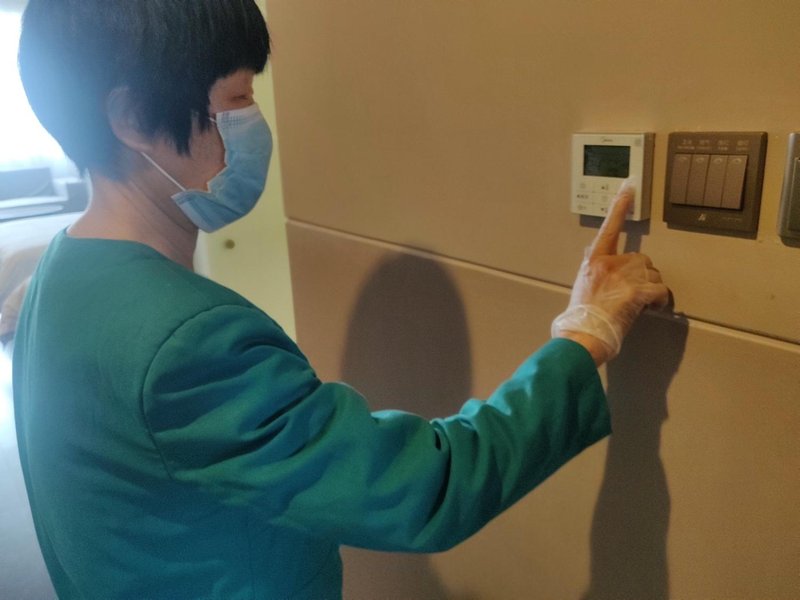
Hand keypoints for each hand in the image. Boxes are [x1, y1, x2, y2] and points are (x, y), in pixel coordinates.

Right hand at [552, 181, 669, 364]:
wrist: (581, 336)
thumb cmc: (579, 318)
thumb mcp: (580, 286)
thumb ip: (593, 271)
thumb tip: (597, 260)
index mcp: (593, 261)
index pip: (609, 228)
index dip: (620, 206)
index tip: (628, 187)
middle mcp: (609, 263)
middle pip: (641, 259)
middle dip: (642, 275)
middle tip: (634, 294)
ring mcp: (623, 276)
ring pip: (653, 274)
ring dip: (651, 288)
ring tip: (639, 305)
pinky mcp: (636, 291)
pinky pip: (660, 290)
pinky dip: (660, 301)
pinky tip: (652, 309)